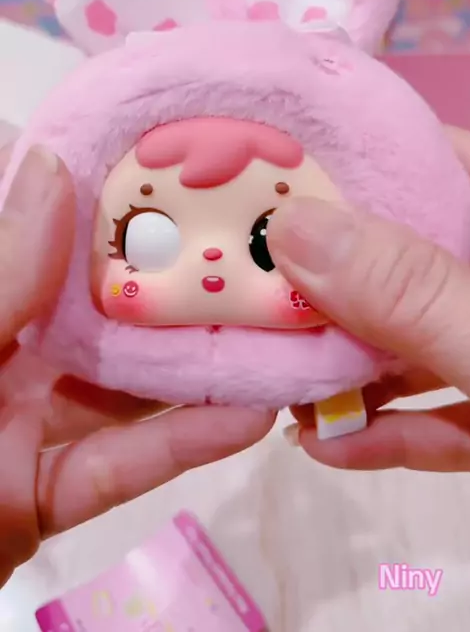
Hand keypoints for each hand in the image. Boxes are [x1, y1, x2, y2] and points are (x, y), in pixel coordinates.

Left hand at [0, 147, 273, 587]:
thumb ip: (1, 275)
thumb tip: (52, 165)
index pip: (29, 227)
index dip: (85, 184)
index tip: (159, 147)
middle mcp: (1, 352)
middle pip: (92, 306)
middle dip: (164, 274)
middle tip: (244, 231)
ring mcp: (21, 425)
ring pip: (121, 387)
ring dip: (194, 364)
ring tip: (270, 320)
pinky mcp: (46, 496)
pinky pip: (121, 467)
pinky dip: (183, 446)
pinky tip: (250, 416)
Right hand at [267, 126, 469, 473]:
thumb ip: (409, 293)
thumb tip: (292, 230)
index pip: (447, 164)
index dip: (367, 158)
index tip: (279, 167)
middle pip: (413, 259)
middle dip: (334, 274)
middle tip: (249, 271)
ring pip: (419, 341)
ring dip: (350, 365)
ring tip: (271, 367)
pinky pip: (442, 416)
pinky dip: (392, 431)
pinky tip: (330, 443)